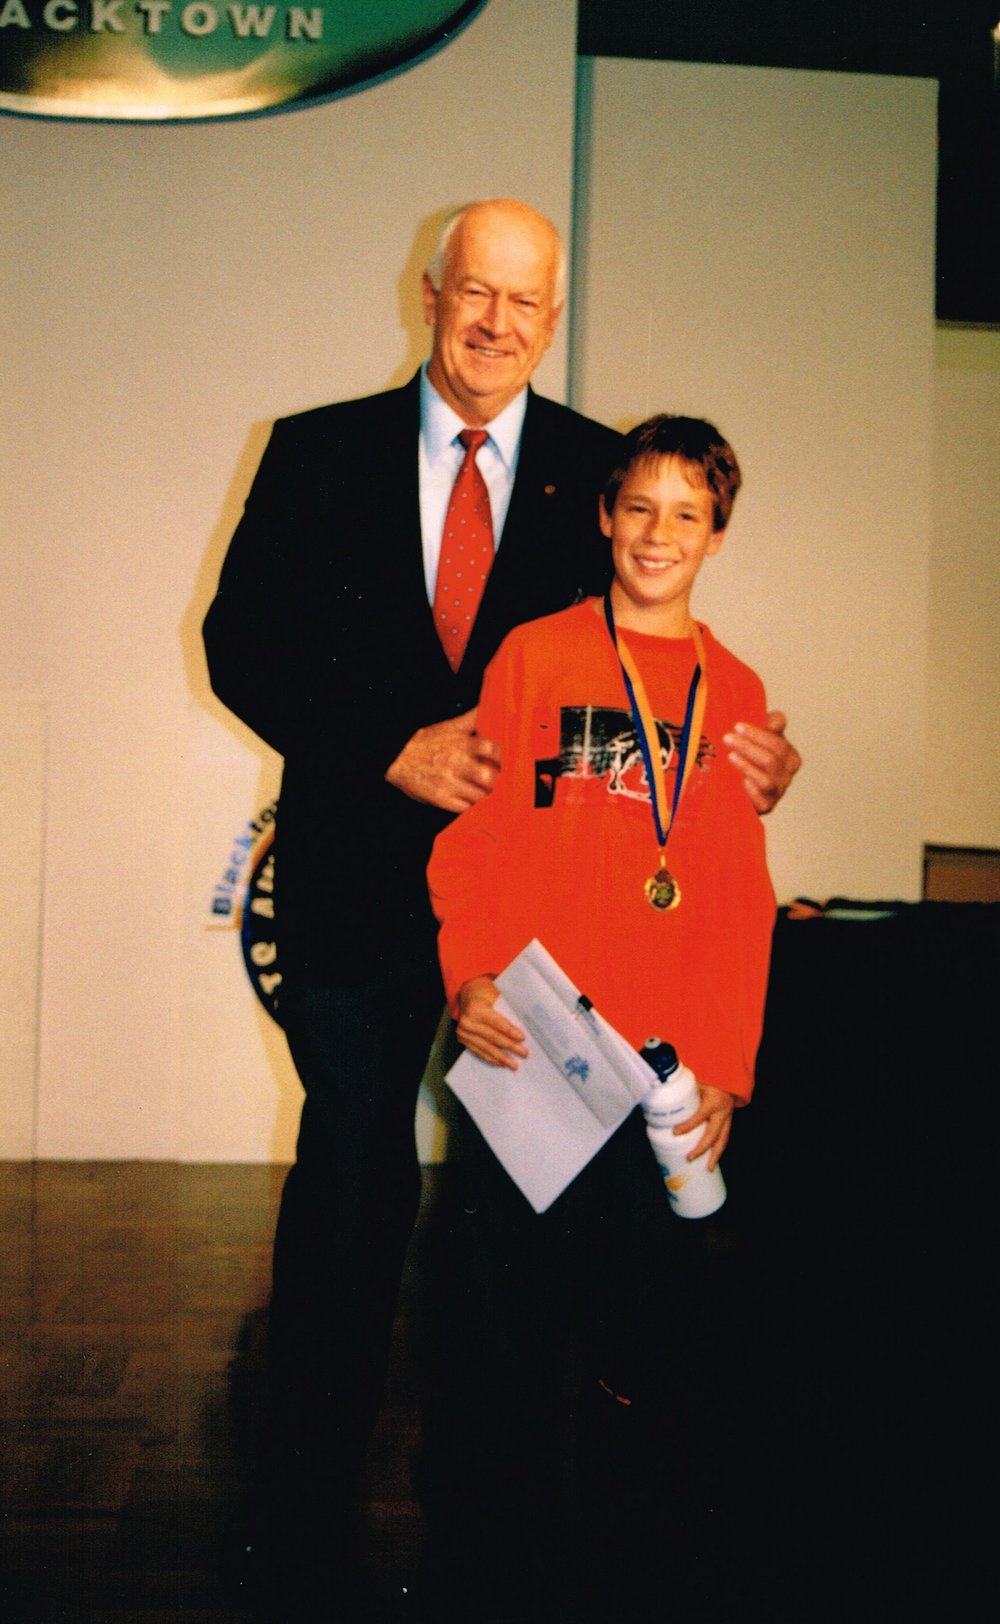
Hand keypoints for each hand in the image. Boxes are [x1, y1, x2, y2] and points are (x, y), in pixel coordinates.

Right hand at [385, 707, 500, 812]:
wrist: (396, 757)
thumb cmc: (426, 742)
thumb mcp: (450, 726)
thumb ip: (472, 717)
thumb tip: (489, 704)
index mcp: (462, 744)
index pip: (492, 749)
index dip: (501, 757)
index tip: (500, 762)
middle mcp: (456, 763)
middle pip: (489, 777)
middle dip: (496, 780)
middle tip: (494, 781)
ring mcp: (448, 782)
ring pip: (479, 795)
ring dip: (485, 795)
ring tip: (483, 791)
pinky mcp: (441, 798)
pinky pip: (465, 808)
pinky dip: (471, 806)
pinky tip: (470, 800)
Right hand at [456, 976, 528, 1068]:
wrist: (468, 994)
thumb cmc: (486, 994)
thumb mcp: (496, 995)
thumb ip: (507, 1009)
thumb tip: (526, 1024)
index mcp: (476, 1008)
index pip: (496, 1022)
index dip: (510, 1031)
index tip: (523, 1038)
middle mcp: (468, 1021)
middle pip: (492, 1037)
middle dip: (510, 1047)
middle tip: (524, 1054)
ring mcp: (463, 1032)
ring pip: (486, 1047)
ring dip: (502, 1057)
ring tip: (514, 1064)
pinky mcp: (463, 1039)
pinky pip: (479, 1051)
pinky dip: (491, 1058)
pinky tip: (501, 1063)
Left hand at [674, 1085, 734, 1169]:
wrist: (729, 1077)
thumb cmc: (711, 1078)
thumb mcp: (697, 1081)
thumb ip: (683, 1088)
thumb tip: (662, 1092)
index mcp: (713, 1101)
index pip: (699, 1116)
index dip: (688, 1126)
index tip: (675, 1133)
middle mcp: (722, 1111)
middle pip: (713, 1134)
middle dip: (702, 1148)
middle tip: (690, 1158)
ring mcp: (727, 1118)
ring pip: (723, 1140)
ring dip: (715, 1155)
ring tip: (708, 1168)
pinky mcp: (728, 1122)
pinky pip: (724, 1138)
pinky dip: (718, 1149)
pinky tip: (712, 1159)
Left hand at [724, 709, 801, 814]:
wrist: (743, 790)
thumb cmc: (754, 759)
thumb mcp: (762, 738)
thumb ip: (771, 724)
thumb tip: (773, 723)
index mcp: (789, 757)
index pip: (778, 743)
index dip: (758, 734)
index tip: (738, 726)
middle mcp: (786, 775)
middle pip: (771, 760)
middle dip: (748, 747)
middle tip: (728, 738)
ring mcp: (777, 792)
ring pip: (766, 780)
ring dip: (747, 766)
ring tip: (730, 756)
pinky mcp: (766, 807)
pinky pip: (762, 800)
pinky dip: (753, 791)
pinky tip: (743, 782)